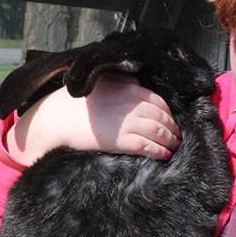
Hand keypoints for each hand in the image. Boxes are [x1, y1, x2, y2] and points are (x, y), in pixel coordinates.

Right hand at [5, 73, 180, 165]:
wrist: (59, 118)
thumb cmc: (77, 102)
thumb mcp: (101, 83)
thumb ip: (122, 81)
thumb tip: (137, 82)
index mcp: (129, 89)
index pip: (159, 101)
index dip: (168, 113)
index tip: (171, 121)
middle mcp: (132, 105)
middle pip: (162, 117)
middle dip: (172, 128)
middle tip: (177, 136)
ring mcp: (128, 123)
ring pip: (158, 132)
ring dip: (169, 140)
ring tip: (173, 147)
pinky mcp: (121, 141)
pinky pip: (147, 146)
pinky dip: (158, 151)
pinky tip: (164, 155)